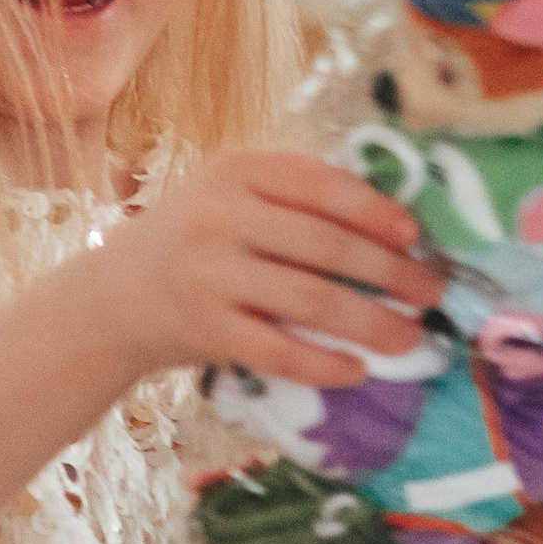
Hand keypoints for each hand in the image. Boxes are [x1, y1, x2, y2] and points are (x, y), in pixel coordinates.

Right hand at [87, 149, 444, 389]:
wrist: (111, 297)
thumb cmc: (189, 241)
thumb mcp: (228, 195)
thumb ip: (291, 196)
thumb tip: (391, 221)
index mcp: (235, 171)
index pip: (322, 186)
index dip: (376, 211)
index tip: (414, 236)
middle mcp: (220, 216)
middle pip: (326, 245)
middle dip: (391, 272)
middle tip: (431, 291)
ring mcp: (211, 275)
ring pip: (311, 300)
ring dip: (372, 323)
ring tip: (411, 337)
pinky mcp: (206, 330)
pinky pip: (279, 351)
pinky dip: (324, 364)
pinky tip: (357, 371)